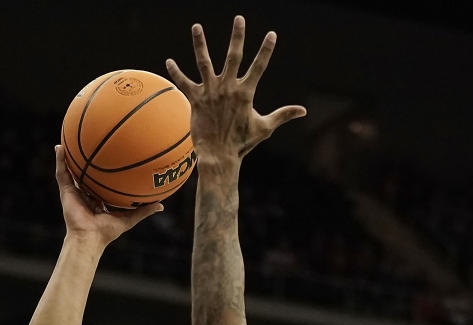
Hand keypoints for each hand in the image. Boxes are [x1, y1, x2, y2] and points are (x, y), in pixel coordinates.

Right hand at [55, 146, 162, 246]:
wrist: (89, 238)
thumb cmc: (107, 232)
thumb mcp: (128, 219)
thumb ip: (143, 211)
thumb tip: (162, 206)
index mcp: (98, 200)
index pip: (100, 183)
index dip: (102, 172)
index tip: (109, 157)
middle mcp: (85, 195)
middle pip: (85, 174)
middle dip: (86, 161)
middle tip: (90, 142)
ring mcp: (74, 193)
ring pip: (71, 171)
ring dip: (69, 156)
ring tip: (67, 139)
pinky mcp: (65, 192)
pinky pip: (62, 173)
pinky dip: (60, 160)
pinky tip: (59, 147)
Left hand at [165, 16, 305, 166]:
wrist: (218, 157)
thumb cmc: (242, 144)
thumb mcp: (265, 128)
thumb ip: (283, 115)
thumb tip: (303, 111)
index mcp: (245, 93)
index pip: (259, 67)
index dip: (266, 50)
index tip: (272, 34)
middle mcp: (227, 88)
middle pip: (233, 56)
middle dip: (237, 36)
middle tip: (239, 18)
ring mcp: (210, 92)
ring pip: (204, 62)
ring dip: (199, 43)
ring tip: (196, 26)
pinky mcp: (195, 100)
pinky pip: (183, 82)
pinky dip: (175, 72)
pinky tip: (168, 61)